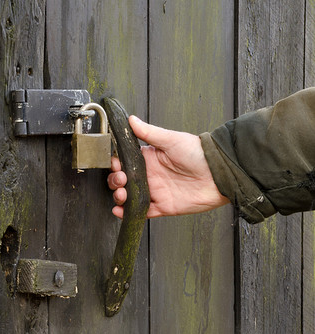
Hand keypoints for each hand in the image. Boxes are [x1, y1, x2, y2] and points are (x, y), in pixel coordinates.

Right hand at [107, 115, 229, 217]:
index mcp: (149, 159)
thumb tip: (131, 119)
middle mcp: (150, 176)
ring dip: (119, 197)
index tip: (114, 165)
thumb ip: (149, 132)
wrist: (219, 173)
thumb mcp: (171, 140)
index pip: (124, 163)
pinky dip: (128, 213)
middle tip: (120, 180)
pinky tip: (120, 210)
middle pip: (123, 181)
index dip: (115, 164)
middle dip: (115, 181)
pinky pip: (142, 212)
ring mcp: (155, 192)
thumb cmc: (199, 153)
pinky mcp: (163, 206)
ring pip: (129, 197)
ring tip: (121, 194)